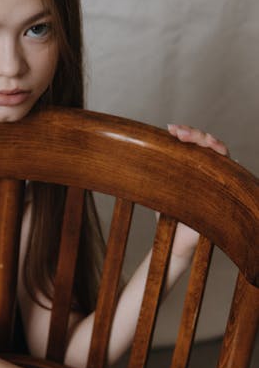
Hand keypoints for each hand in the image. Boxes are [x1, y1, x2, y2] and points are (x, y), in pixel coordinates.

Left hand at [166, 124, 229, 257]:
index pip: (193, 141)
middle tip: (178, 133)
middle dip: (195, 133)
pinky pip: (233, 175)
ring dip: (212, 143)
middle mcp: (208, 169)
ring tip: (199, 139)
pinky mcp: (227, 192)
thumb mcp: (159, 187)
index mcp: (193, 164)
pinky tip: (222, 156)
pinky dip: (229, 163)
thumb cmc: (168, 213)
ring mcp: (219, 179)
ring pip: (222, 154)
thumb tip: (133, 152)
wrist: (173, 240)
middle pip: (208, 143)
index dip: (185, 131)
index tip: (169, 128)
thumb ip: (155, 170)